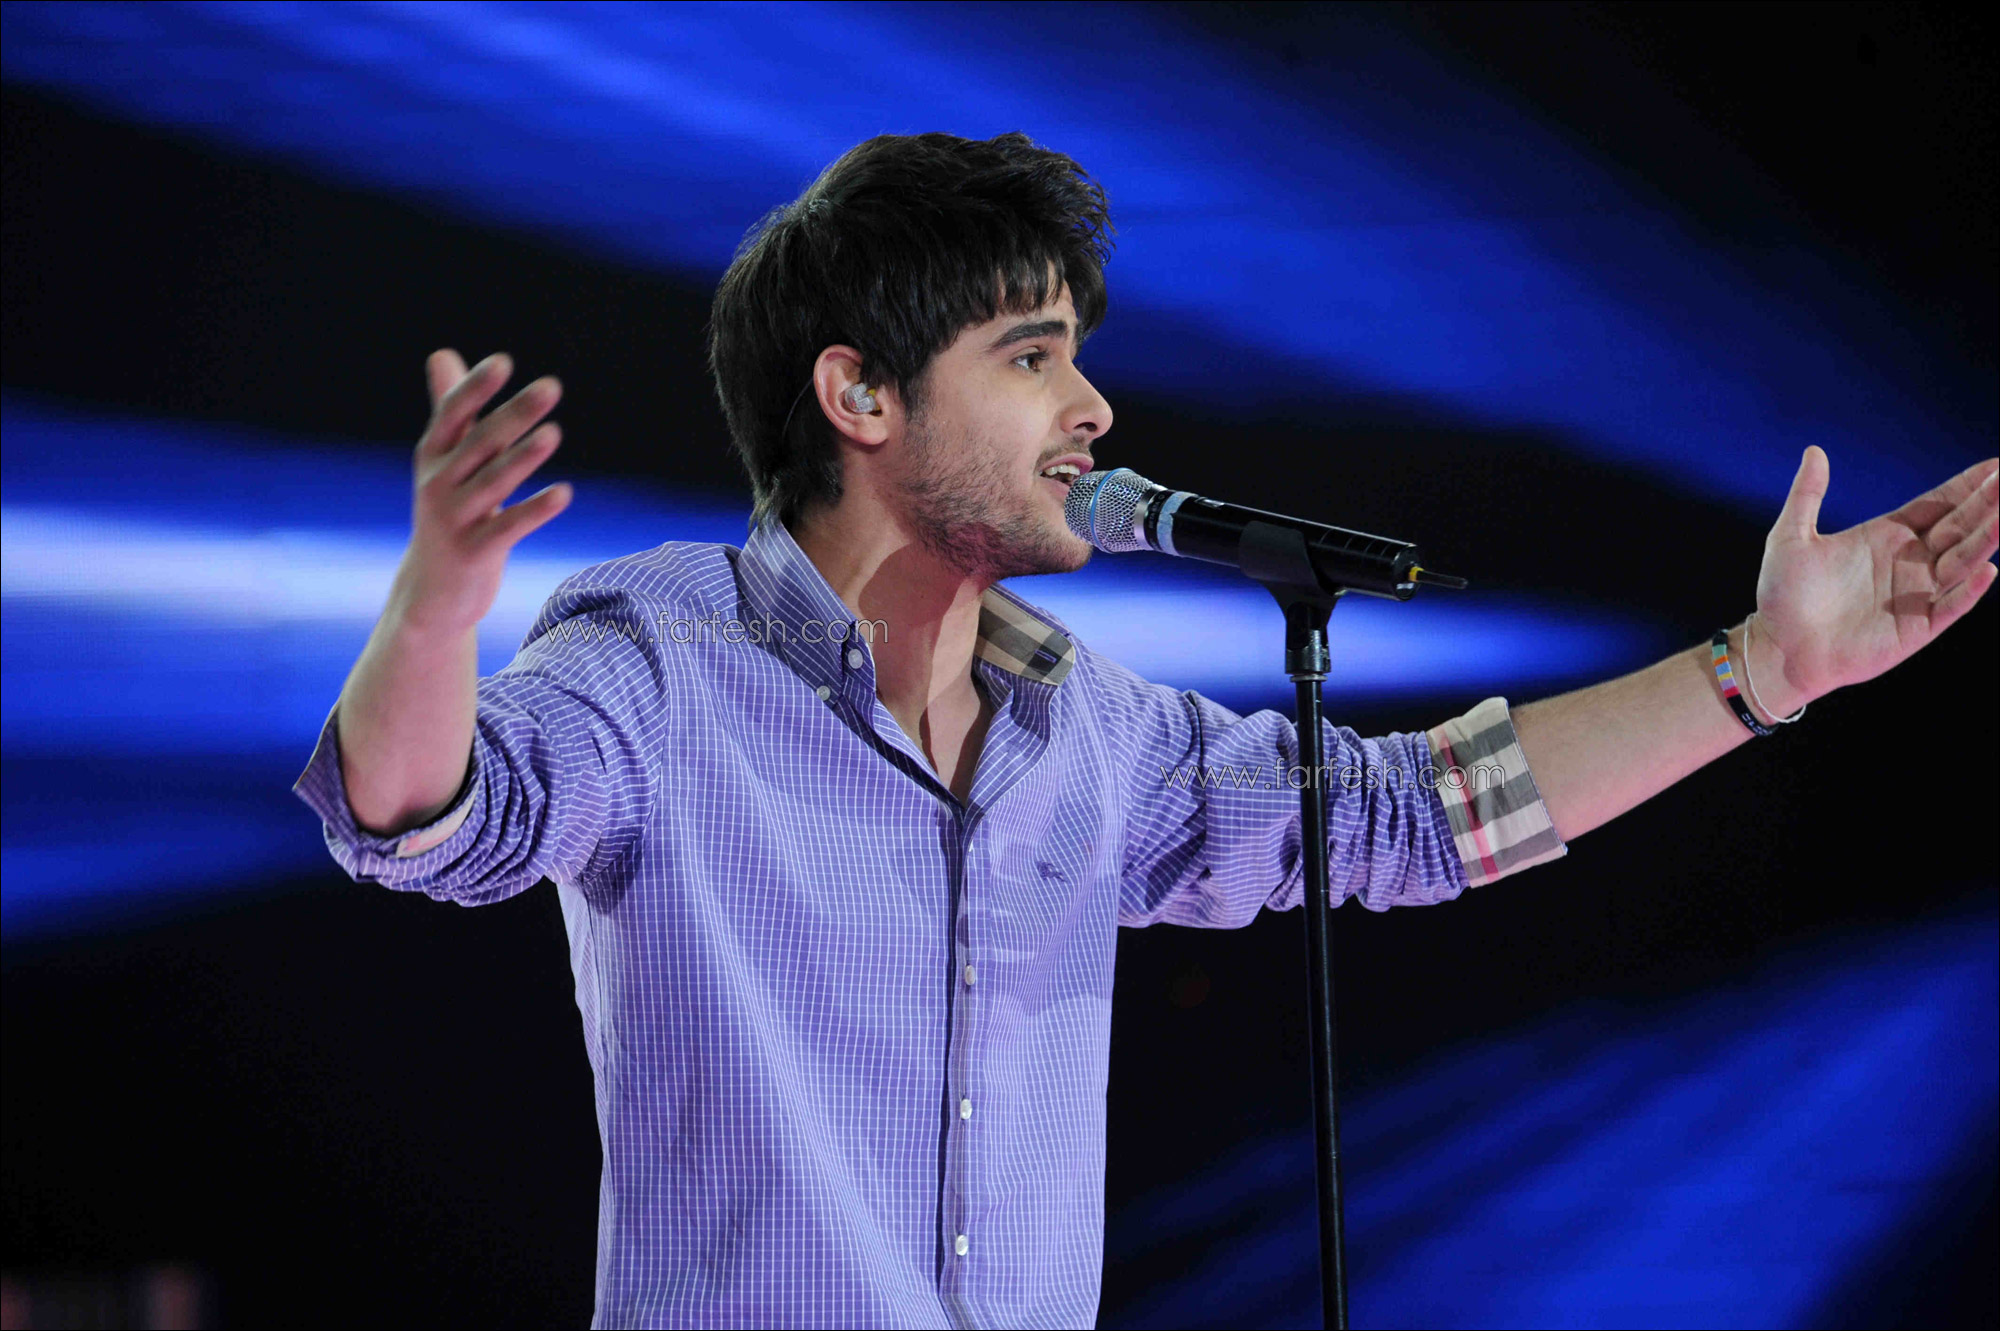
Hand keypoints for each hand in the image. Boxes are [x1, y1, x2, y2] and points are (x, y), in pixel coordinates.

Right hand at [390, 349, 571, 635]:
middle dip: (514, 413)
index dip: (475, 388)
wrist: (432, 591)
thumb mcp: (445, 461)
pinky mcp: (473, 553)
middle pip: (480, 442)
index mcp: (432, 456)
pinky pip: (509, 528)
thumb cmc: (448, 514)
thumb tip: (442, 353)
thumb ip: (451, 410)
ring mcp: (454, 519)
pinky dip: (536, 510)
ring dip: (524, 457)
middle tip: (551, 386)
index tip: (503, 361)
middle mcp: (438, 484)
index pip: (452, 414)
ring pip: (494, 483)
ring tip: (554, 432)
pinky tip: (564, 493)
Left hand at [1752, 447, 1997, 711]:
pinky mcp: (1918, 627)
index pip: (1940, 504)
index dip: (1969, 485)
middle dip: (1989, 503)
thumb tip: (1814, 450)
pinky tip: (1988, 568)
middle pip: (1961, 526)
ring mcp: (1918, 594)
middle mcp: (1912, 561)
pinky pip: (1951, 605)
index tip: (1998, 464)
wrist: (1778, 649)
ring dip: (1987, 539)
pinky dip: (1969, 589)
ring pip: (1964, 561)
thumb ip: (1807, 494)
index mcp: (1888, 535)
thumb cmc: (1782, 595)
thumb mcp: (1790, 537)